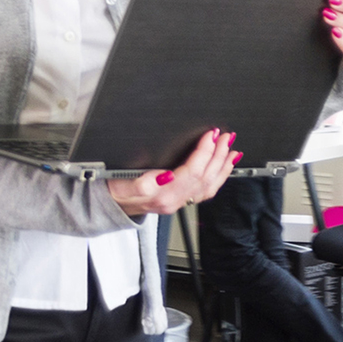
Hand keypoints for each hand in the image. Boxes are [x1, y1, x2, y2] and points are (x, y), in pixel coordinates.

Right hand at [108, 128, 238, 216]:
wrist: (111, 206)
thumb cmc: (115, 189)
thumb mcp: (119, 182)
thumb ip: (140, 183)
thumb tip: (164, 177)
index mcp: (160, 195)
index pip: (191, 172)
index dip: (204, 152)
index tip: (209, 135)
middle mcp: (173, 201)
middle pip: (204, 177)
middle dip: (217, 154)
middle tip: (224, 136)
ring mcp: (179, 203)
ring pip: (209, 185)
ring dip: (222, 165)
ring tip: (231, 148)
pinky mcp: (181, 202)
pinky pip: (206, 192)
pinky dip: (220, 177)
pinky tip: (225, 166)